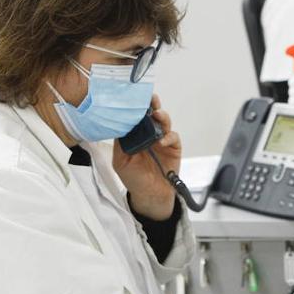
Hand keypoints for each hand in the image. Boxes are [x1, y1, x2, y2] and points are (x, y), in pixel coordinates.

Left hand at [112, 95, 179, 219]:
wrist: (150, 195)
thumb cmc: (134, 178)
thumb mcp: (120, 161)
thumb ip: (120, 143)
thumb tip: (120, 125)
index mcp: (135, 135)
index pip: (136, 116)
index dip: (136, 107)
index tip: (134, 99)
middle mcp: (149, 134)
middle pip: (152, 114)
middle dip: (152, 104)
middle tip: (151, 99)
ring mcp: (162, 140)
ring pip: (164, 121)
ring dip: (161, 116)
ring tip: (157, 115)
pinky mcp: (173, 147)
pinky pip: (173, 137)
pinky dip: (168, 137)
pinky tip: (162, 141)